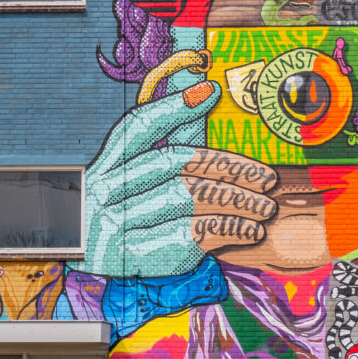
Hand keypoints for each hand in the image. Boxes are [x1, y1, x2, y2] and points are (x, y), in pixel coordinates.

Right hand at [79, 81, 278, 277]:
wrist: (90, 267)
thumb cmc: (126, 217)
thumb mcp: (137, 181)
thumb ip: (169, 143)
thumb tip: (205, 92)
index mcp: (105, 165)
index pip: (138, 127)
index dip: (173, 106)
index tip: (210, 91)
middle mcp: (104, 190)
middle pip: (173, 162)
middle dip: (227, 168)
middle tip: (267, 179)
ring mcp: (113, 224)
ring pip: (186, 198)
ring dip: (236, 202)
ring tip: (266, 207)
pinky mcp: (131, 256)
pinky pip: (188, 235)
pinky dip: (226, 230)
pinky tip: (250, 230)